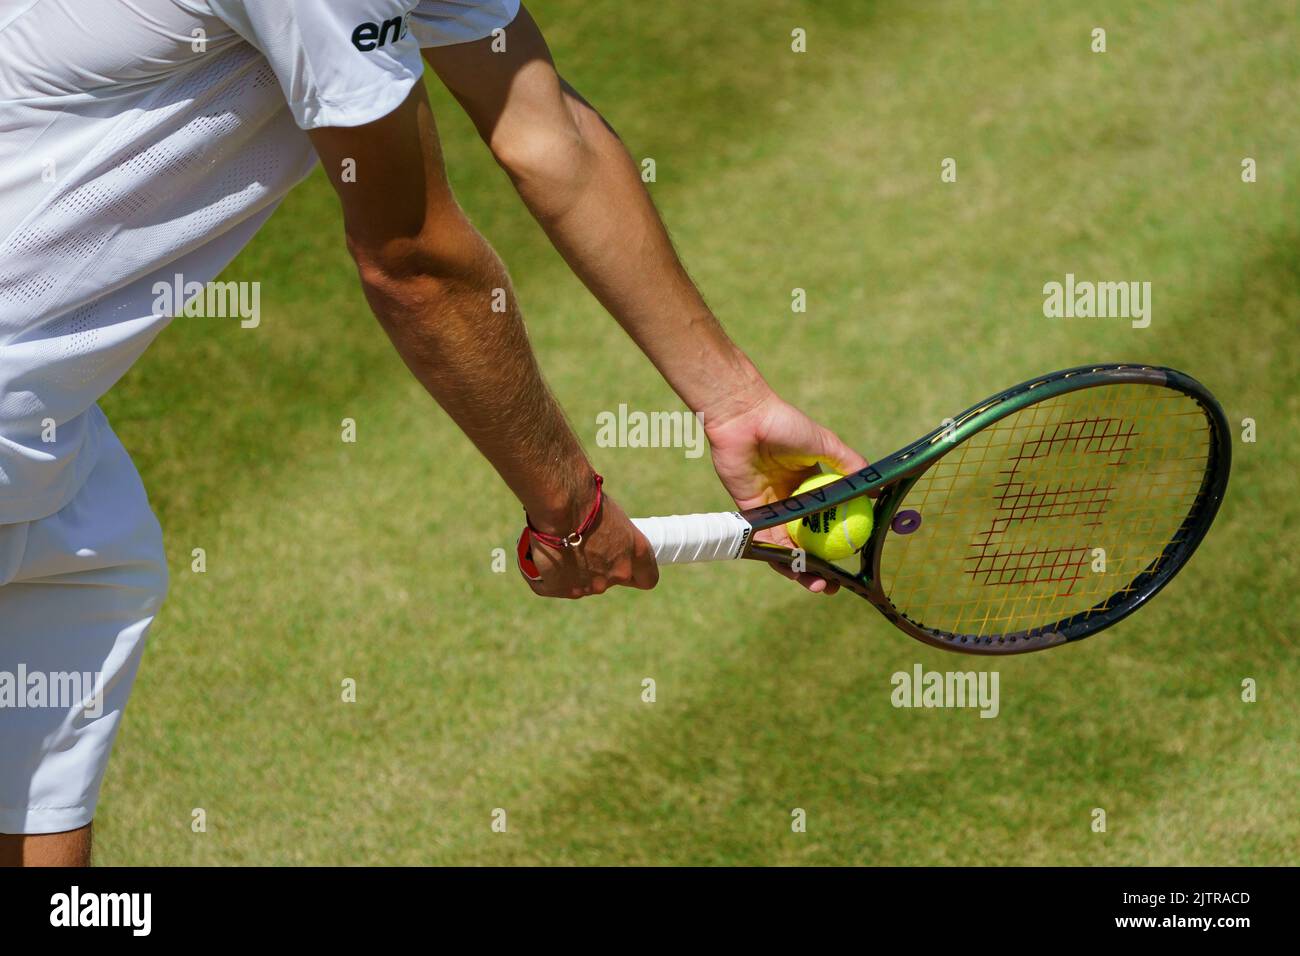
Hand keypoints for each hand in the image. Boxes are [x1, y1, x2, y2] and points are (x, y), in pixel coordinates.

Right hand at [521, 495, 659, 598]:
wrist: (560, 502)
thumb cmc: (588, 499)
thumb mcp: (613, 517)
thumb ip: (614, 539)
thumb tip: (603, 543)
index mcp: (636, 554)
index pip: (647, 578)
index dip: (636, 573)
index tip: (627, 565)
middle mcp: (616, 574)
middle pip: (610, 579)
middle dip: (599, 568)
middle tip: (583, 548)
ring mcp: (589, 585)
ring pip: (582, 584)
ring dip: (573, 572)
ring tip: (559, 549)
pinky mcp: (561, 588)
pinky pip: (550, 586)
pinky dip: (545, 577)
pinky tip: (540, 562)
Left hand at [704, 389, 868, 593]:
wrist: (746, 418)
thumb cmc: (786, 425)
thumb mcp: (826, 445)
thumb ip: (850, 467)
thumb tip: (879, 490)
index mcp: (811, 485)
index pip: (828, 520)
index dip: (840, 540)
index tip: (855, 556)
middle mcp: (791, 500)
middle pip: (807, 541)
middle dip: (820, 566)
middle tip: (833, 585)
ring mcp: (771, 508)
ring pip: (788, 547)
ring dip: (800, 569)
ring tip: (817, 585)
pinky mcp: (750, 512)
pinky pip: (765, 540)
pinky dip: (778, 556)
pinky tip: (793, 569)